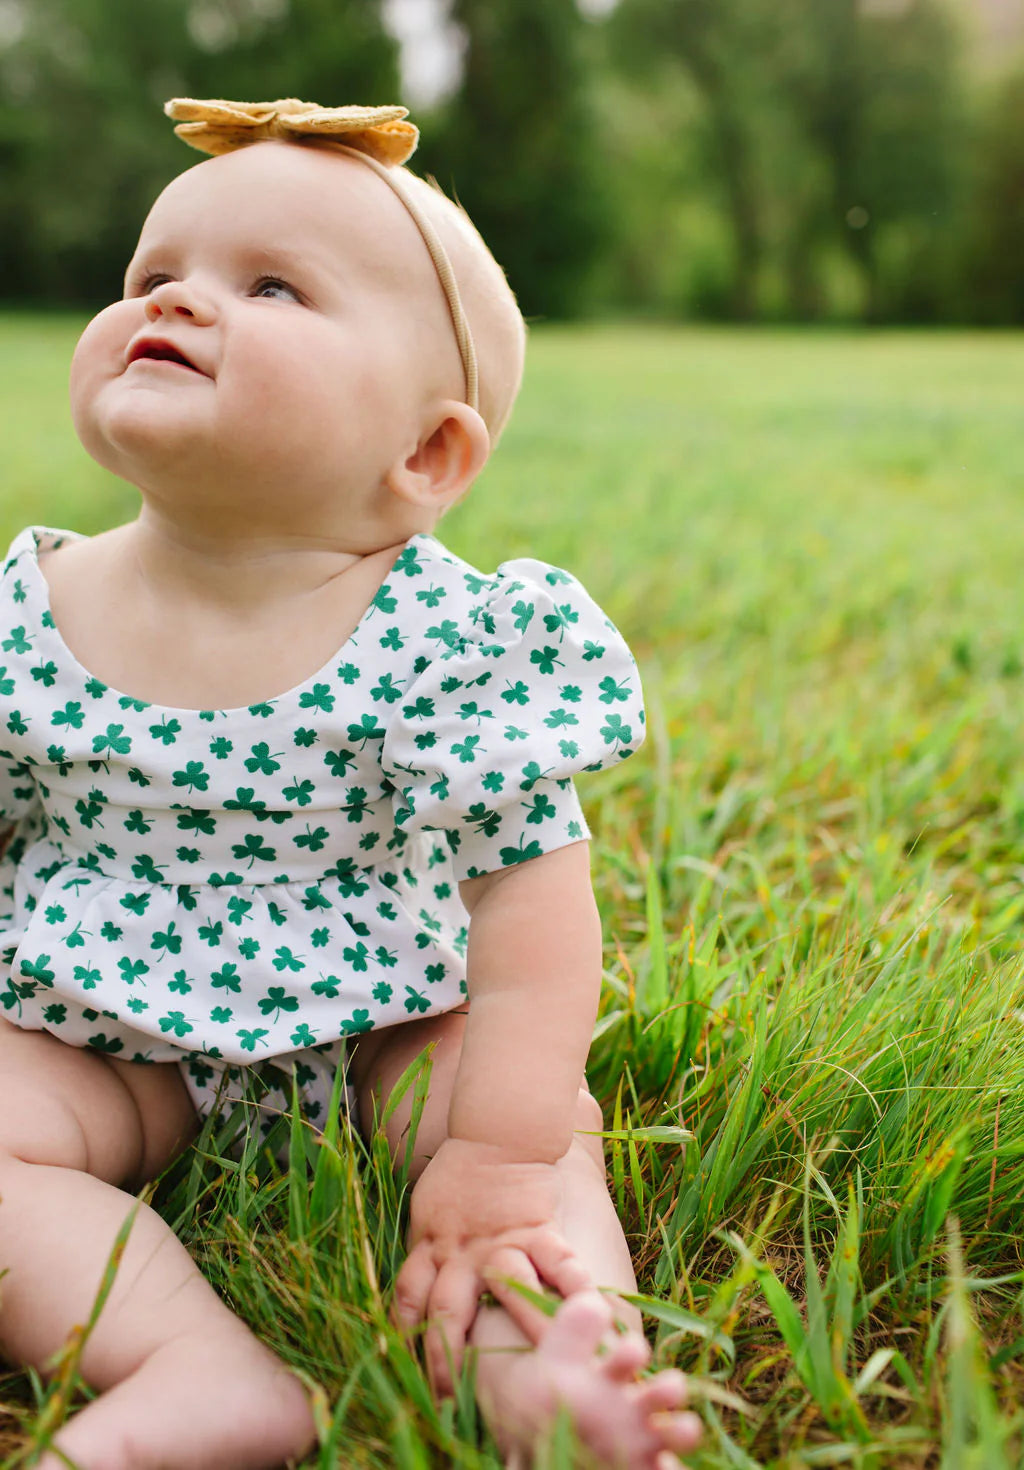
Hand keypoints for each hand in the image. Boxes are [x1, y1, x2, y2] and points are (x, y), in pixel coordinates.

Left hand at [392, 1136, 591, 1392]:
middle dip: (446, 1361)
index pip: (409, 1298)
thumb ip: (426, 1250)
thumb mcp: (427, 1210)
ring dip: (519, 1333)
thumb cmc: (460, 1174)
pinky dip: (573, 1286)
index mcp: (431, 1245)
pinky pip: (558, 1260)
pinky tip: (590, 1313)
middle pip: (446, 1312)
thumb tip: (417, 1292)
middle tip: (450, 1401)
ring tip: (536, 1372)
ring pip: (505, 1291)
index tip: (407, 1372)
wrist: (497, 1134)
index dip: (405, 1337)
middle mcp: (462, 1250)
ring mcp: (502, 1241)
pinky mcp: (538, 1229)